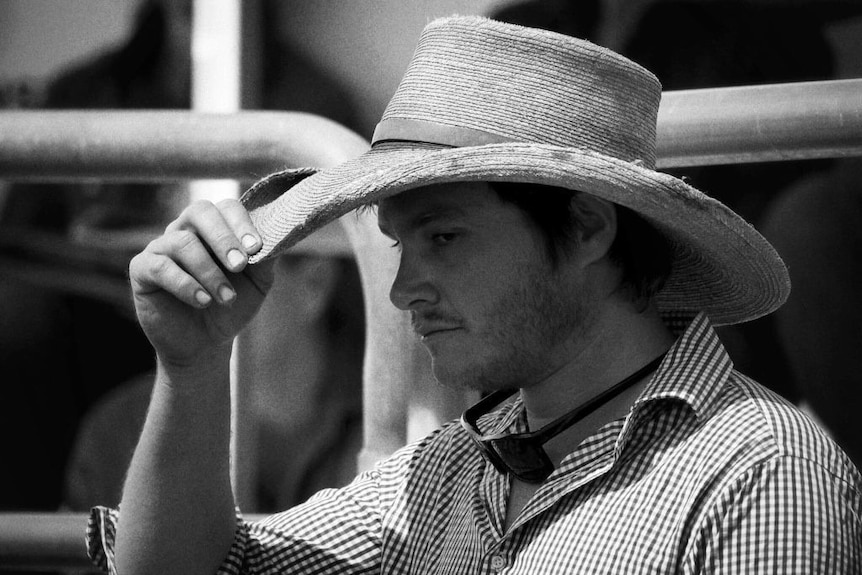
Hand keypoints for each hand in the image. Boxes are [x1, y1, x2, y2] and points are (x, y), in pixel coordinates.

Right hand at [129, 199, 274, 367]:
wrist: (205, 341)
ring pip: (183, 242)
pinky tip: (202, 301)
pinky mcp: (142, 269)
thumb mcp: (257, 282)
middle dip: (223, 238)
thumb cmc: (231, 303)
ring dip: (209, 271)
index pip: (226, 207)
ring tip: (226, 297)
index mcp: (216, 227)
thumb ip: (267, 257)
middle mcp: (187, 229)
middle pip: (200, 212)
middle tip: (240, 265)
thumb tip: (280, 234)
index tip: (256, 248)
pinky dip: (185, 284)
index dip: (241, 223)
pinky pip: (160, 266)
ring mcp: (162, 247)